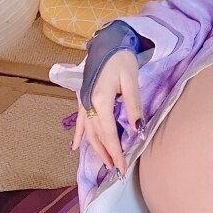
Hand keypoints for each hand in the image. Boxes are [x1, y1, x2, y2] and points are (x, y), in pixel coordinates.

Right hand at [71, 50, 142, 175]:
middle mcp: (88, 103)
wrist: (108, 42)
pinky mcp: (83, 98)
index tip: (123, 167)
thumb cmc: (121, 59)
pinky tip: (75, 146)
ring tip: (106, 163)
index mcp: (100, 99)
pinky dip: (78, 134)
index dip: (116, 152)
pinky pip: (79, 121)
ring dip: (96, 148)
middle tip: (117, 170)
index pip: (108, 133)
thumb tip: (138, 130)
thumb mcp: (131, 81)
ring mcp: (83, 101)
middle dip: (107, 154)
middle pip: (97, 135)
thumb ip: (133, 106)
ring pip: (88, 131)